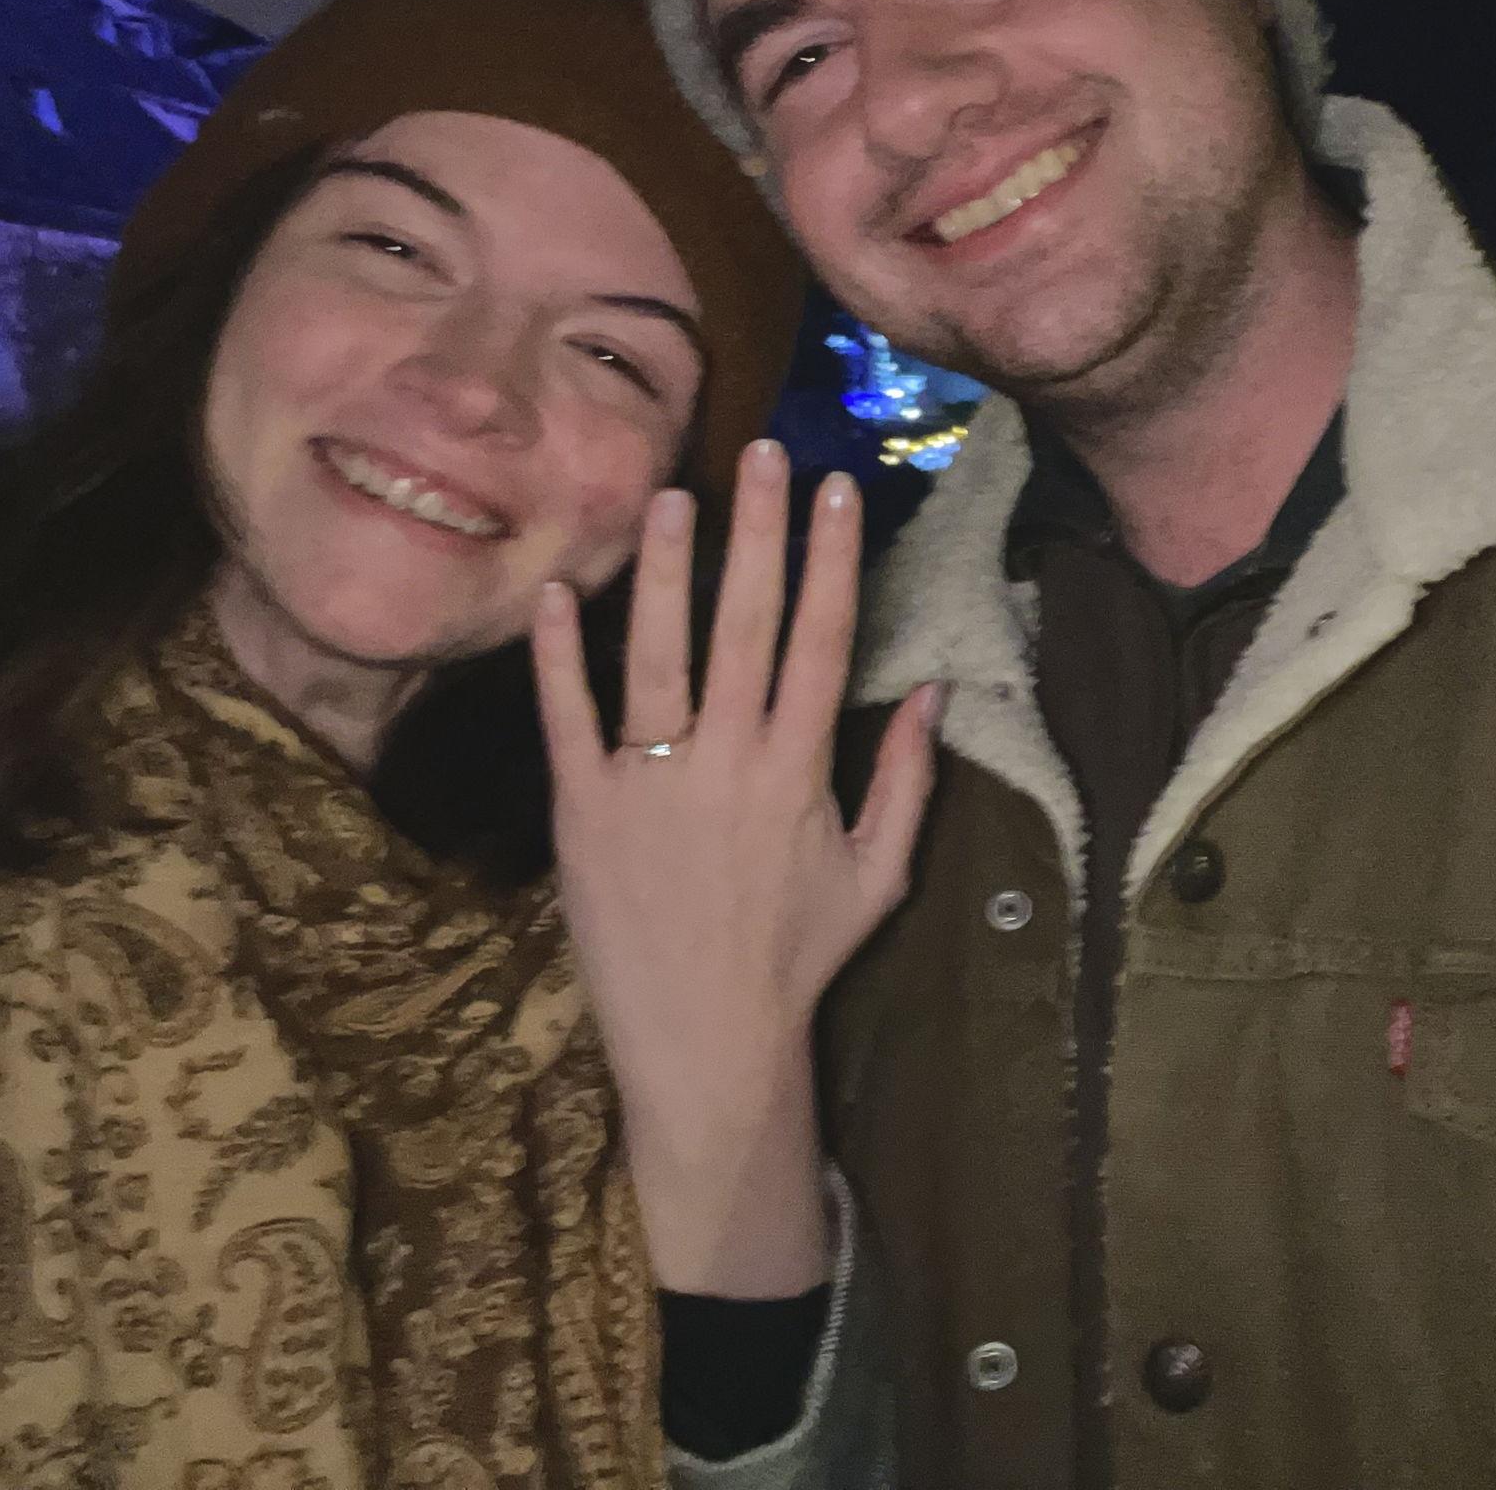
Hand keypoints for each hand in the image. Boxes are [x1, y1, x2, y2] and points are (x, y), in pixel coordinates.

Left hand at [532, 437, 939, 1293]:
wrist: (706, 1043)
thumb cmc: (797, 955)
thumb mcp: (878, 875)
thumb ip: (906, 779)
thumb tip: (936, 690)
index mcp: (799, 770)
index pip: (824, 639)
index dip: (833, 557)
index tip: (835, 487)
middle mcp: (728, 760)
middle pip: (748, 624)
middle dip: (758, 531)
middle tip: (761, 450)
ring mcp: (649, 781)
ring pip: (657, 654)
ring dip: (665, 570)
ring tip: (669, 496)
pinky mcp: (583, 808)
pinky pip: (568, 717)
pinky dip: (559, 653)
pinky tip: (558, 589)